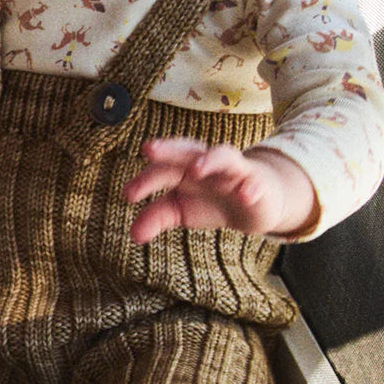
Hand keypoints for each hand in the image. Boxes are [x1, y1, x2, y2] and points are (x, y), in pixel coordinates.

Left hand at [123, 138, 318, 242]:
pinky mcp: (256, 183)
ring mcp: (232, 171)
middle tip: (149, 149)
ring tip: (196, 169)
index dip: (144, 180)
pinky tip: (245, 195)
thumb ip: (156, 217)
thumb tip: (133, 234)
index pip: (161, 169)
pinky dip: (250, 187)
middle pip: (186, 151)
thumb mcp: (181, 210)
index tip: (127, 195)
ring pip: (222, 157)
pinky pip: (254, 183)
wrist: (255, 201)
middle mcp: (206, 163)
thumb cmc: (210, 200)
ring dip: (209, 160)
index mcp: (183, 167)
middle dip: (168, 149)